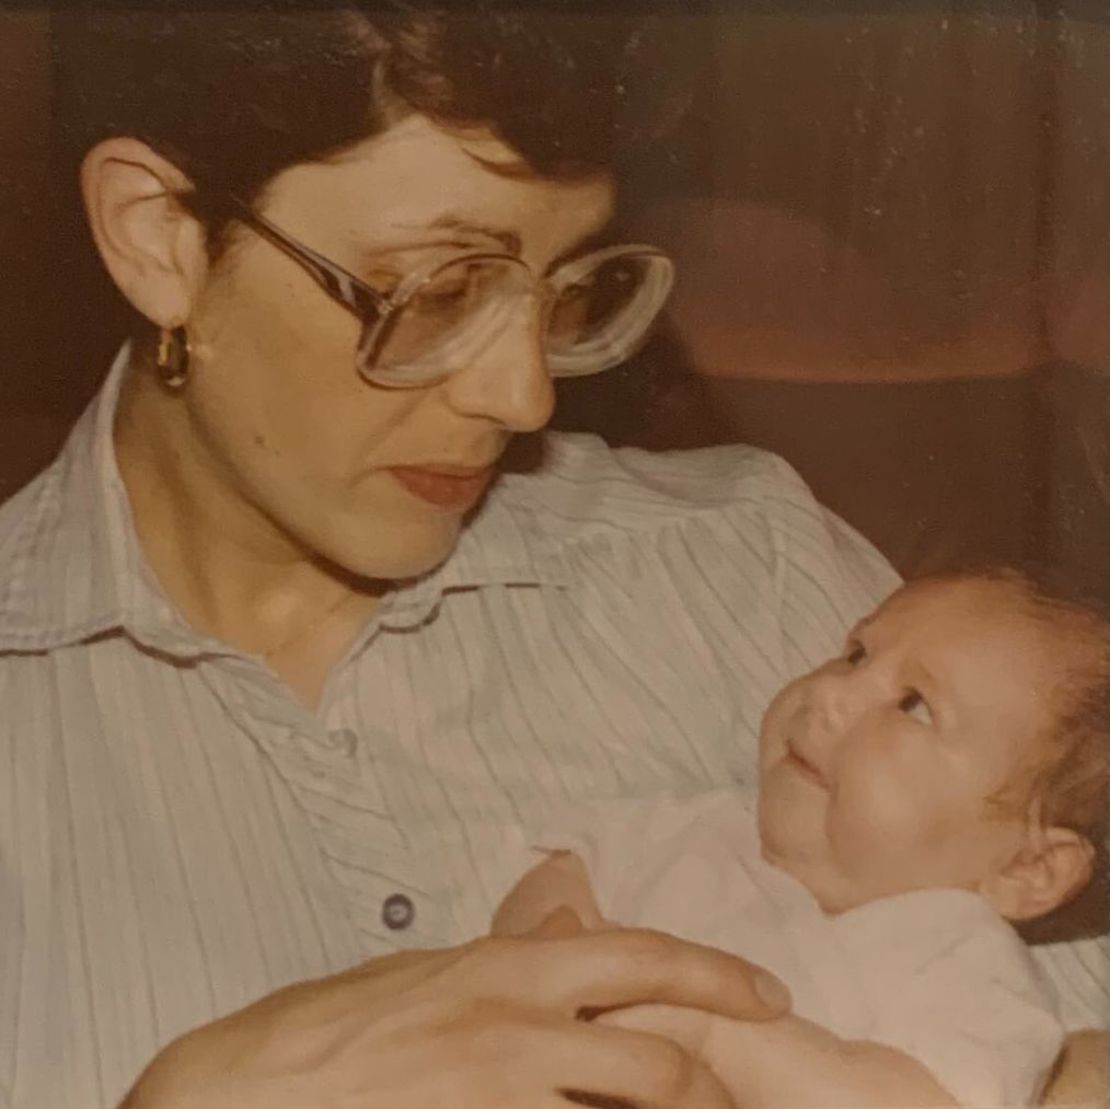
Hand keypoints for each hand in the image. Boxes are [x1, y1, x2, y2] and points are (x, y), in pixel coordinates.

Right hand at [121, 921, 790, 1108]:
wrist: (246, 1089)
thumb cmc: (335, 1026)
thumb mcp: (431, 969)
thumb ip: (510, 955)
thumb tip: (572, 928)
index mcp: (508, 966)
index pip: (642, 954)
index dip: (718, 973)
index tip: (767, 994)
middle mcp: (517, 1025)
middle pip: (661, 1058)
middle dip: (713, 1086)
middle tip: (731, 1099)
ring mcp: (501, 1092)